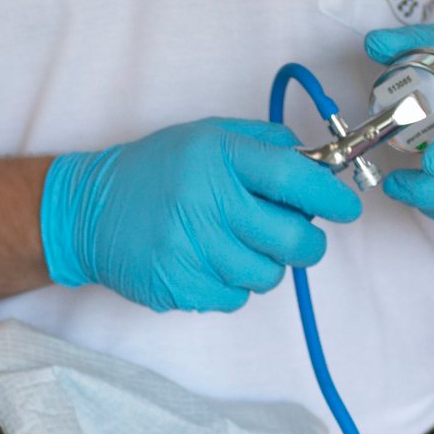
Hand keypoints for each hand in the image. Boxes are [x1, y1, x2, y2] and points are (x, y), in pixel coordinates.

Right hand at [41, 118, 362, 312]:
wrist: (88, 212)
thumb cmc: (156, 171)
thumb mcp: (207, 136)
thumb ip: (263, 145)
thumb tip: (318, 164)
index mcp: (218, 158)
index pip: (293, 178)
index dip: (330, 197)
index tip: (345, 207)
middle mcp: (206, 202)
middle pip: (292, 240)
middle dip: (308, 244)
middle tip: (299, 238)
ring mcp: (191, 249)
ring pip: (267, 275)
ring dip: (264, 265)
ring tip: (236, 245)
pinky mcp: (178, 286)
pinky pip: (234, 298)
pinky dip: (231, 284)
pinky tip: (208, 262)